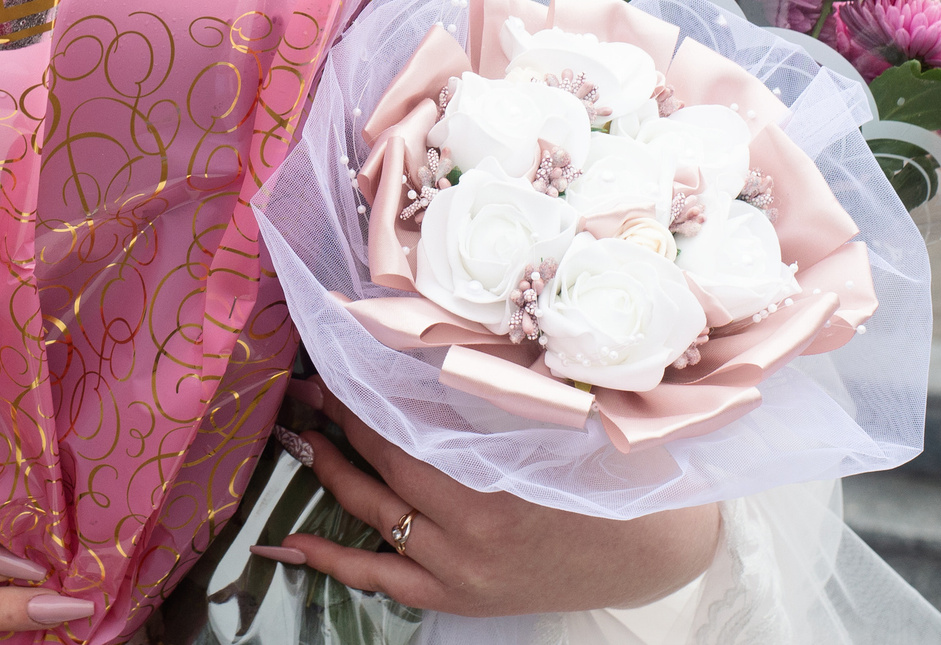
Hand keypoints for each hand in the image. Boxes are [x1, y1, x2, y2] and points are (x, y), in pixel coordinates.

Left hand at [257, 377, 720, 615]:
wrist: (651, 553)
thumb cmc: (612, 474)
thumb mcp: (561, 423)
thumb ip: (500, 392)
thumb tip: (432, 343)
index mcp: (497, 481)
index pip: (405, 428)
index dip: (362, 393)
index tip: (333, 359)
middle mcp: (471, 530)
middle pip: (383, 466)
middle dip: (338, 423)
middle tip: (304, 389)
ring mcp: (461, 569)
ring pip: (374, 516)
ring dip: (331, 472)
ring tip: (300, 436)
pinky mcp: (460, 597)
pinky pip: (381, 579)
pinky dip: (333, 559)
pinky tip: (289, 541)